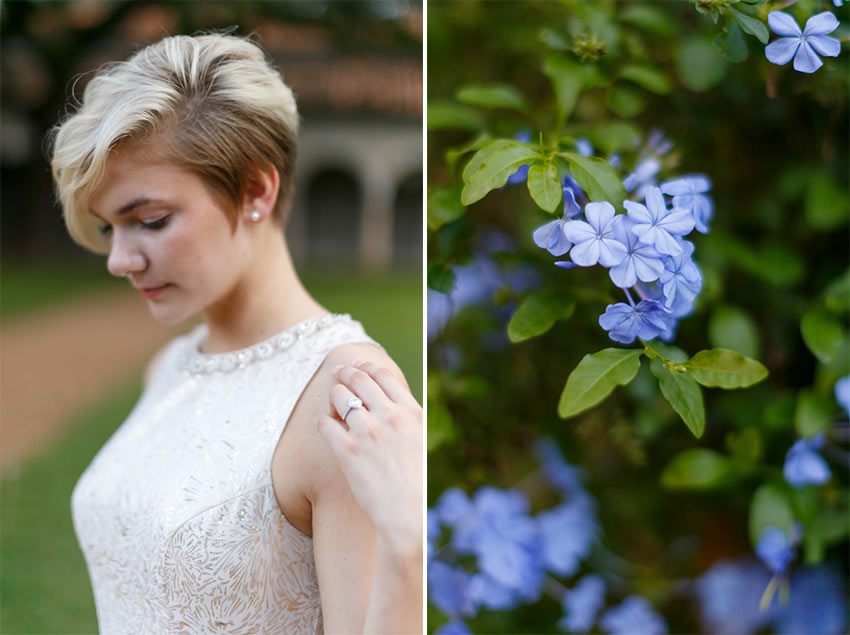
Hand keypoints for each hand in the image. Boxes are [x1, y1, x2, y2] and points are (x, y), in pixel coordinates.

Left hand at [317, 360, 422, 554]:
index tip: (356, 364)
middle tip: (336, 373)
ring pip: (340, 397)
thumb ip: (405, 419)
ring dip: (334, 397)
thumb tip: (389, 402)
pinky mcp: (347, 450)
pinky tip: (326, 427)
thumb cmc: (414, 483)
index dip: (367, 366)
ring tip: (333, 404)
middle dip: (344, 373)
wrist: (405, 514)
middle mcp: (389, 416)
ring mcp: (368, 432)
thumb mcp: (420, 441)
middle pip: (359, 379)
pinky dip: (323, 422)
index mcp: (411, 412)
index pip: (384, 376)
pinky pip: (325, 423)